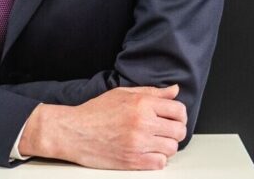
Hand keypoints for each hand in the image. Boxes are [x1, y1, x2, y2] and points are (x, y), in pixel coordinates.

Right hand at [19, 84, 187, 169]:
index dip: (180, 115)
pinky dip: (157, 159)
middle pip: (179, 130)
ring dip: (166, 146)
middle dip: (175, 131)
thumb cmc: (95, 112)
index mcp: (142, 104)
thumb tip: (174, 91)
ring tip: (155, 142)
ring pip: (172, 148)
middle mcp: (142, 123)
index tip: (174, 118)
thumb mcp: (123, 93)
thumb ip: (152, 92)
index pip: (179, 110)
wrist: (73, 132)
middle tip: (166, 131)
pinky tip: (148, 152)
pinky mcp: (132, 161)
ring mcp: (138, 143)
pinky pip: (159, 163)